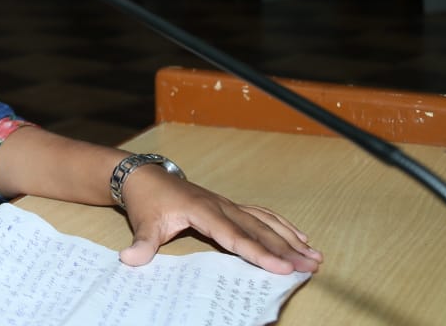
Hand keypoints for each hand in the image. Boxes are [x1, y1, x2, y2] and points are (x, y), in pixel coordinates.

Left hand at [117, 167, 322, 274]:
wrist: (143, 176)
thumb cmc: (146, 200)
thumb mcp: (142, 223)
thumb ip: (141, 243)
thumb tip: (131, 260)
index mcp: (202, 209)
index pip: (234, 236)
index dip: (259, 253)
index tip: (282, 268)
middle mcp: (220, 205)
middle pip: (258, 230)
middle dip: (285, 250)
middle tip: (310, 267)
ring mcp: (227, 204)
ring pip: (264, 222)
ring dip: (290, 239)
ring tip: (315, 256)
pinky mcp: (228, 206)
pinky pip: (260, 215)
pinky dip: (281, 226)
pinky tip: (299, 237)